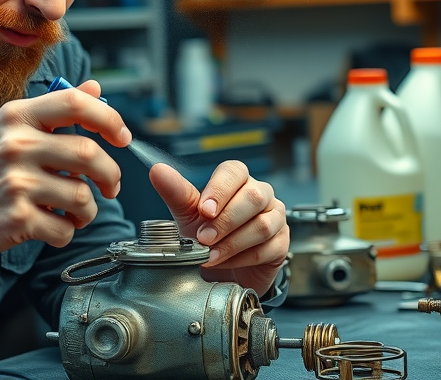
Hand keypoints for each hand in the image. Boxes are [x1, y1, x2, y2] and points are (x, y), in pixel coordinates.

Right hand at [0, 80, 130, 264]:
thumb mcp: (10, 128)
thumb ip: (54, 109)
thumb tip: (93, 88)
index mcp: (17, 116)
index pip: (75, 104)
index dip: (108, 118)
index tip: (122, 136)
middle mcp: (16, 145)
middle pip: (89, 155)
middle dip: (110, 175)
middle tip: (110, 186)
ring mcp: (16, 183)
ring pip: (82, 197)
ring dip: (87, 209)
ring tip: (75, 210)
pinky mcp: (16, 218)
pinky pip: (65, 228)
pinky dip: (66, 231)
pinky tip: (52, 225)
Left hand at [150, 161, 288, 294]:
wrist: (222, 270)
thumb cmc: (207, 235)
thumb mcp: (188, 215)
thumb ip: (176, 193)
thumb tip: (158, 170)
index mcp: (237, 180)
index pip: (234, 172)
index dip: (220, 190)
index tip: (204, 210)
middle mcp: (260, 194)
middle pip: (253, 197)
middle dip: (225, 221)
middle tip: (204, 238)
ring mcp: (275, 217)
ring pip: (262, 224)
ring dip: (232, 243)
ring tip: (210, 255)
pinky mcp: (282, 243)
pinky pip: (268, 248)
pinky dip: (242, 258)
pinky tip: (226, 262)